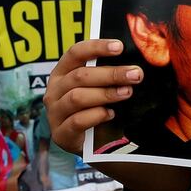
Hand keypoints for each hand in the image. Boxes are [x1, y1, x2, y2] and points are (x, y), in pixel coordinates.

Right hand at [43, 39, 142, 153]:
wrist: (89, 143)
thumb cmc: (94, 106)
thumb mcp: (98, 87)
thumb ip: (107, 73)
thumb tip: (130, 64)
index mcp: (62, 72)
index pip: (75, 53)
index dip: (97, 47)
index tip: (120, 46)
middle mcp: (54, 90)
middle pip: (80, 76)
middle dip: (111, 74)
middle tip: (135, 74)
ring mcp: (55, 112)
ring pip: (77, 97)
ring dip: (106, 94)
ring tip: (126, 92)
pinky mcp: (61, 133)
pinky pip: (78, 121)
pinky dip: (97, 115)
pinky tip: (110, 114)